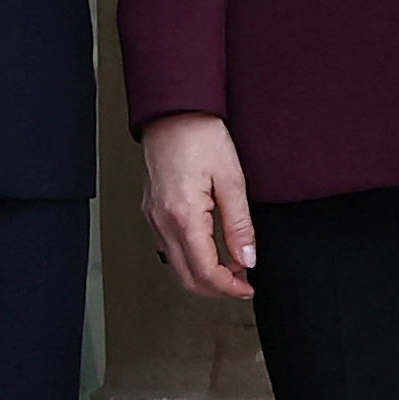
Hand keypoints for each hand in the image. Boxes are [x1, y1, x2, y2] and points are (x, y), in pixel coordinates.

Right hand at [140, 112, 257, 298]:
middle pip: (186, 278)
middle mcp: (162, 221)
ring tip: (229, 264)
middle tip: (241, 282)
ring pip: (175, 266)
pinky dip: (189, 258)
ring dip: (202, 274)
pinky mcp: (151, 210)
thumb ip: (239, 225)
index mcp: (183, 216)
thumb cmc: (199, 135)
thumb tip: (248, 258)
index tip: (247, 287)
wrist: (173, 111)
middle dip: (216, 288)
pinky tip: (208, 247)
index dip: (230, 287)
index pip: (206, 272)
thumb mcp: (231, 179)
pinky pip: (167, 247)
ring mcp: (152, 217)